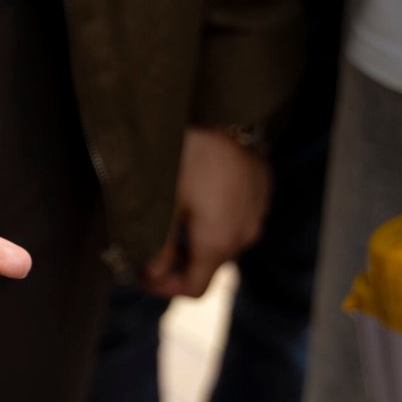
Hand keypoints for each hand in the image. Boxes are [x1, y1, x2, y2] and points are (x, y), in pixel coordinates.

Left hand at [146, 127, 270, 298]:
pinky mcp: (260, 195)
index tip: (141, 274)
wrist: (227, 112)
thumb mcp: (164, 202)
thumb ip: (156, 245)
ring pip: (222, 243)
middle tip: (148, 244)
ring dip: (196, 241)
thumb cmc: (189, 155)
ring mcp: (256, 215)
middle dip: (177, 263)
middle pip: (208, 267)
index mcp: (218, 243)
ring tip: (171, 217)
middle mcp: (244, 236)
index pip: (193, 289)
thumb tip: (151, 272)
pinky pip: (236, 220)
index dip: (163, 288)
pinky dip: (214, 221)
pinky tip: (196, 195)